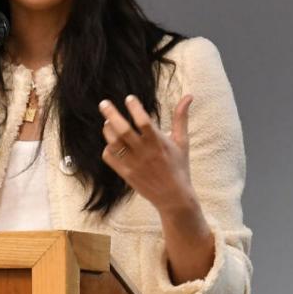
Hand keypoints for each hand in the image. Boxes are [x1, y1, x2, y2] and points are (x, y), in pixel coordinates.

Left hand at [98, 94, 195, 213]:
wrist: (173, 197)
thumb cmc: (179, 167)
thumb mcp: (182, 142)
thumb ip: (181, 118)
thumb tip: (188, 96)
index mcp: (158, 143)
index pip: (143, 122)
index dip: (135, 108)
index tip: (129, 98)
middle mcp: (144, 152)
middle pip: (123, 130)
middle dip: (111, 114)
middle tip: (103, 103)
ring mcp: (133, 164)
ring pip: (114, 142)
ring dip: (108, 130)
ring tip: (108, 122)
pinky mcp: (125, 174)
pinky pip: (109, 157)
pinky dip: (107, 147)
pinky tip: (111, 143)